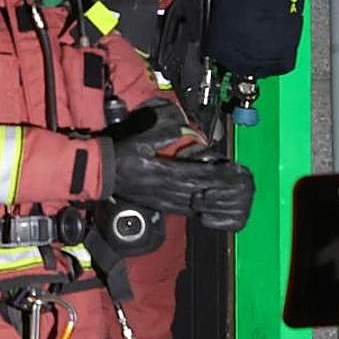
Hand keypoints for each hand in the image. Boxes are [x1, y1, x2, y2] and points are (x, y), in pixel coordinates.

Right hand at [107, 108, 254, 230]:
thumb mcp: (140, 139)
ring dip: (215, 201)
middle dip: (222, 189)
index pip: (197, 174)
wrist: (99, 174)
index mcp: (163, 172)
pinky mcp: (161, 206)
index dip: (217, 173)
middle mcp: (167, 190)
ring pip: (196, 204)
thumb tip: (181, 128)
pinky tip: (210, 207)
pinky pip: (186, 210)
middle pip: (201, 192)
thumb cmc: (119, 155)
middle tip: (239, 183)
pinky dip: (201, 210)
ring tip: (231, 196)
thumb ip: (161, 132)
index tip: (232, 170)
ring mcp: (164, 201)